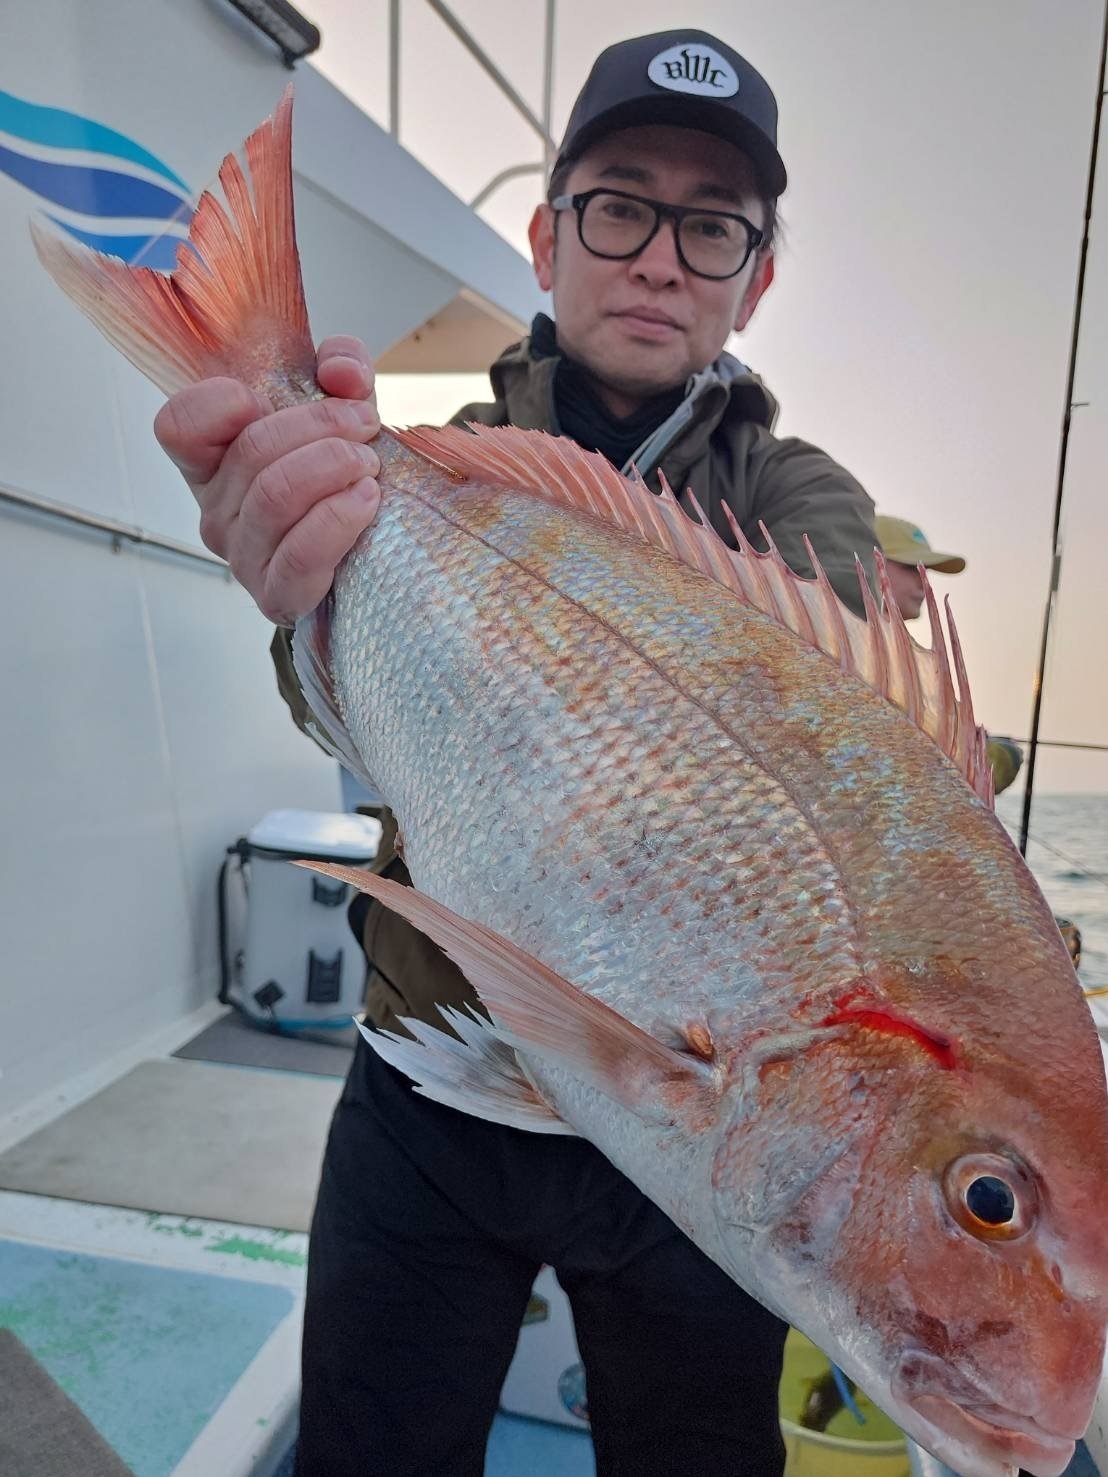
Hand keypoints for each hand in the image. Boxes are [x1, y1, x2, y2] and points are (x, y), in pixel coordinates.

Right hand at [154, 336, 381, 624]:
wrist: (371, 554)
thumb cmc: (341, 475)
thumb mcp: (341, 407)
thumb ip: (342, 366)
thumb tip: (341, 371)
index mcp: (212, 460)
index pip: (179, 425)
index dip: (221, 401)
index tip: (269, 397)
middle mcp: (216, 510)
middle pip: (252, 452)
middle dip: (319, 424)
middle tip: (363, 423)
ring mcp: (244, 557)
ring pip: (275, 496)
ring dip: (333, 466)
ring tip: (369, 462)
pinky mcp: (278, 596)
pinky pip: (300, 555)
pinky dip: (338, 518)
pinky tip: (367, 499)